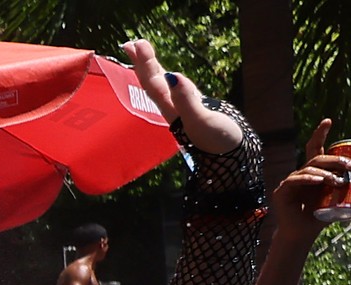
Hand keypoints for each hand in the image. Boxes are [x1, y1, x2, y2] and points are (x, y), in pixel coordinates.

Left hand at [123, 39, 241, 154]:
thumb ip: (186, 99)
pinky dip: (169, 79)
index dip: (143, 63)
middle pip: (153, 82)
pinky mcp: (195, 111)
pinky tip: (167, 76)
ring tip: (142, 54)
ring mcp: (183, 109)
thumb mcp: (202, 120)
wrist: (232, 161)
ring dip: (152, 69)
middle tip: (132, 42)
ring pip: (163, 86)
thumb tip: (172, 76)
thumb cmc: (218, 144)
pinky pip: (176, 90)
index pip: (153, 83)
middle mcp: (173, 109)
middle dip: (143, 62)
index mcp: (172, 110)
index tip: (135, 44)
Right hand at [270, 121, 349, 237]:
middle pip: (317, 158)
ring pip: (309, 168)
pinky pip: (296, 179)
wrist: (302, 234)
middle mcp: (300, 174)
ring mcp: (289, 182)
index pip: (315, 149)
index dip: (320, 134)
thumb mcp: (338, 197)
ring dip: (326, 173)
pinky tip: (319, 182)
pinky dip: (309, 179)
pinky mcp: (282, 191)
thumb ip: (346, 186)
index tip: (328, 120)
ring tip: (336, 182)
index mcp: (313, 173)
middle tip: (349, 166)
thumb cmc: (319, 217)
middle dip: (335, 160)